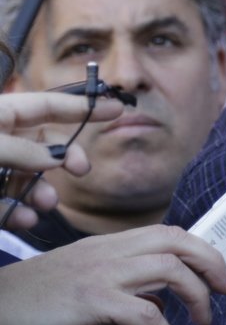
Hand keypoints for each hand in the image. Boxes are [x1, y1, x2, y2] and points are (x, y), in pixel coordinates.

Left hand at [0, 91, 123, 229]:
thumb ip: (23, 150)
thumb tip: (58, 157)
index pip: (47, 105)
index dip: (82, 107)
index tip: (116, 109)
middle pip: (43, 142)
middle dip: (66, 156)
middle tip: (82, 170)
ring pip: (26, 176)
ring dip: (41, 191)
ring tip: (46, 203)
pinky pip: (5, 204)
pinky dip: (18, 213)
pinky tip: (24, 219)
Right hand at [0, 224, 225, 324]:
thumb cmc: (34, 303)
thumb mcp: (86, 288)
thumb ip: (123, 292)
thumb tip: (158, 305)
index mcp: (107, 246)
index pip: (167, 234)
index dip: (199, 249)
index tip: (217, 273)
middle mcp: (107, 253)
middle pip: (176, 242)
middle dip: (210, 263)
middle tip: (224, 290)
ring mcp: (100, 274)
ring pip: (168, 270)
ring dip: (196, 296)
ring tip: (203, 321)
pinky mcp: (90, 302)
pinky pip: (145, 314)